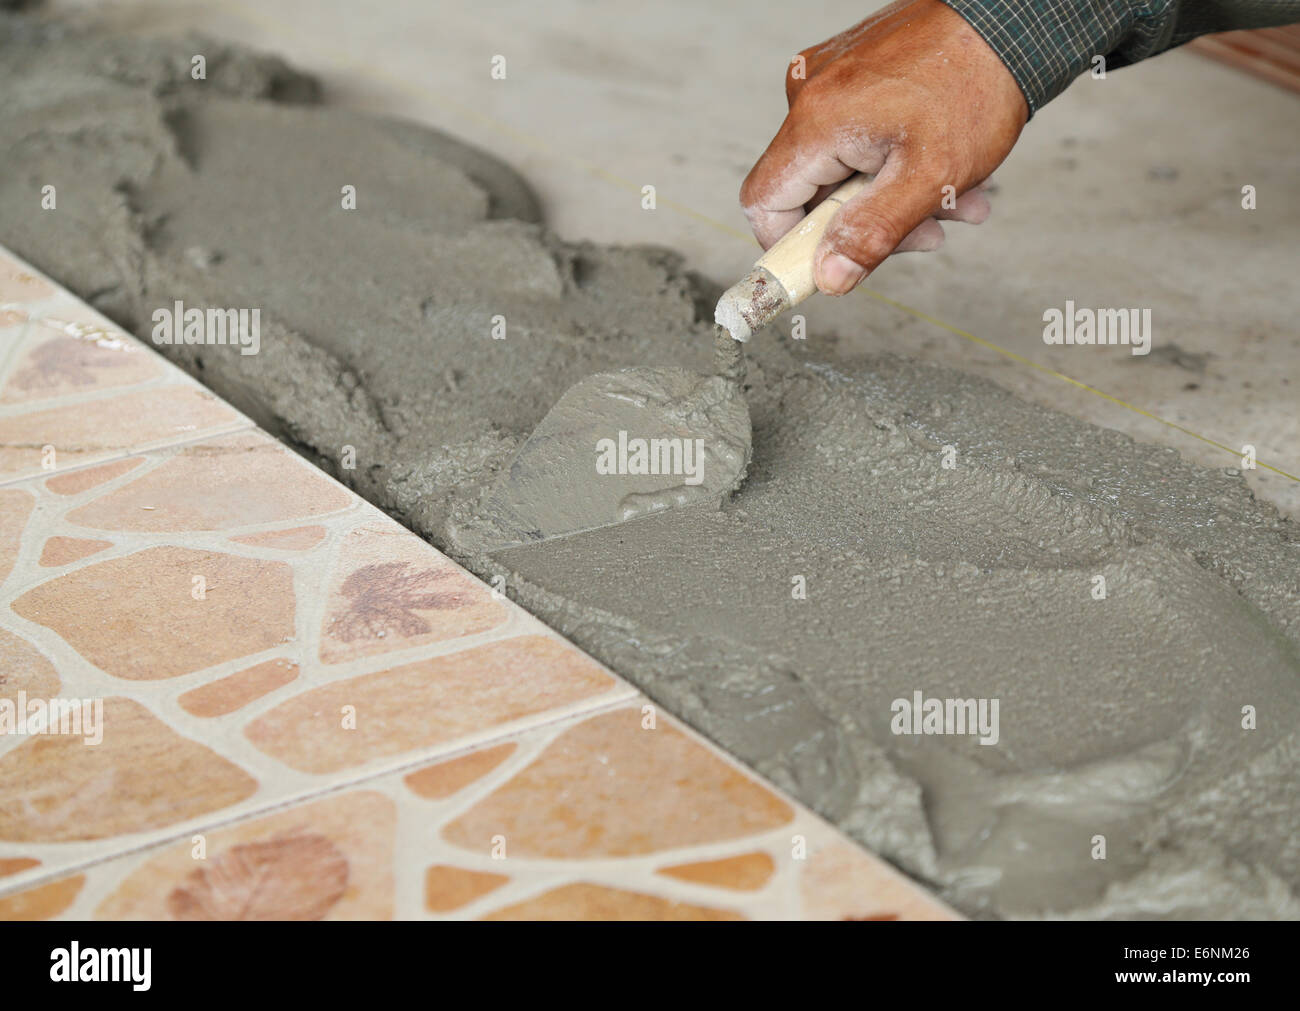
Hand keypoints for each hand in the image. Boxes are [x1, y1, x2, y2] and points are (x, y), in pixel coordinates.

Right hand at [740, 0, 1028, 293]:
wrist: (1009, 17)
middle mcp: (811, 95)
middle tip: (926, 233)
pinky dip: (897, 162)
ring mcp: (830, 79)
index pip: (764, 203)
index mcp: (817, 121)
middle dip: (867, 224)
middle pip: (812, 191)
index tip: (830, 267)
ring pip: (843, 168)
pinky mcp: (852, 71)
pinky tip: (945, 170)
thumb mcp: (928, 177)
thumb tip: (829, 277)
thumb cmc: (976, 83)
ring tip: (955, 202)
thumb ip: (871, 234)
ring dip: (895, 197)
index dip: (790, 246)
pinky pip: (858, 137)